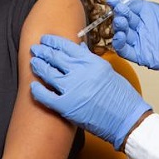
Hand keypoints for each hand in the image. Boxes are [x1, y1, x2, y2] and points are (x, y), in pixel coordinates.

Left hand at [30, 35, 151, 150]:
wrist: (126, 118)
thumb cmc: (120, 96)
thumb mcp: (107, 70)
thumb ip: (90, 59)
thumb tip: (79, 47)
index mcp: (91, 62)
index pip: (67, 46)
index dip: (53, 42)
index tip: (46, 40)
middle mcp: (80, 73)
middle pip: (55, 57)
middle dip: (43, 52)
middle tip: (35, 49)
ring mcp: (72, 89)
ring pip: (48, 73)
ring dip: (38, 66)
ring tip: (33, 62)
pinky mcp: (66, 106)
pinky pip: (46, 96)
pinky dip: (37, 90)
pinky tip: (33, 86)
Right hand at [109, 0, 158, 93]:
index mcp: (151, 12)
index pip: (130, 5)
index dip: (120, 1)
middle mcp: (144, 26)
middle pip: (124, 18)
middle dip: (119, 13)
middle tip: (119, 9)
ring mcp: (143, 41)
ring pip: (122, 33)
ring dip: (117, 27)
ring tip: (121, 21)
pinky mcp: (143, 56)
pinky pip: (125, 50)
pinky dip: (119, 44)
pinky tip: (120, 36)